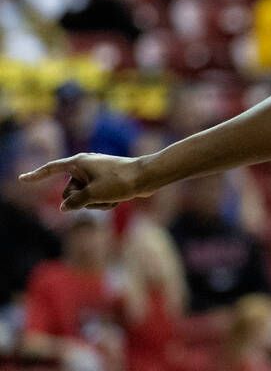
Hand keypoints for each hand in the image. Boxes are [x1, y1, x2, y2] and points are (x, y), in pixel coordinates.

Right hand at [19, 153, 149, 210]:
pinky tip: (118, 199)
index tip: (22, 179)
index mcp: (79, 163)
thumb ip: (74, 202)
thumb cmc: (120, 182)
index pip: (52, 169)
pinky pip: (97, 198)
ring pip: (84, 198)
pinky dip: (105, 202)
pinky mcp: (106, 183)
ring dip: (95, 203)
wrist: (148, 177)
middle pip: (68, 191)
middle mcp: (85, 166)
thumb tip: (64, 207)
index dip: (36, 175)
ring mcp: (96, 175)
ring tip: (111, 197)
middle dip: (80, 200)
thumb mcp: (93, 195)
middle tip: (97, 196)